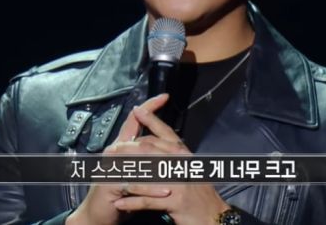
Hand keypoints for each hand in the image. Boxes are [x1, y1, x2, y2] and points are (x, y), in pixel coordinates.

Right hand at [66, 94, 172, 224]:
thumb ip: (146, 157)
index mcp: (121, 146)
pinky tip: (166, 193)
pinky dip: (151, 190)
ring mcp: (110, 167)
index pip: (134, 121)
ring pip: (140, 163)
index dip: (148, 108)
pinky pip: (135, 184)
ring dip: (162, 171)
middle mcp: (114, 151)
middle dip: (164, 147)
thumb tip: (167, 146)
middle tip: (184, 153)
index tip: (163, 97)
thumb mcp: (134, 172)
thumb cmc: (118, 193)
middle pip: (140, 141)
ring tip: (179, 178)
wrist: (98, 214)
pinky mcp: (110, 184)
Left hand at [107, 104, 230, 224]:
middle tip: (112, 150)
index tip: (136, 110)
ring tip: (110, 177)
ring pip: (145, 173)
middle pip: (150, 149)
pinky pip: (147, 200)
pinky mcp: (176, 201)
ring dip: (126, 177)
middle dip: (127, 149)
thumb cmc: (201, 195)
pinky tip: (120, 203)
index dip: (150, 120)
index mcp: (185, 155)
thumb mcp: (190, 169)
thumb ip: (175, 155)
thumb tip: (155, 143)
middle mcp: (182, 164)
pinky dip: (131, 202)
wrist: (214, 217)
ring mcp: (179, 182)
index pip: (166, 132)